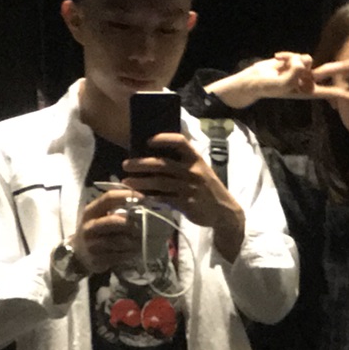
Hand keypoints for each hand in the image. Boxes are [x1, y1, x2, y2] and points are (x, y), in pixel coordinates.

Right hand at [72, 186, 142, 274]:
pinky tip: (135, 252)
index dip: (126, 196)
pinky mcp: (96, 259)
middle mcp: (89, 226)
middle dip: (130, 222)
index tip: (142, 198)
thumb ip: (115, 208)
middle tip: (144, 224)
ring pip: (118, 240)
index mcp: (90, 211)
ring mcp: (92, 244)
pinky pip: (118, 256)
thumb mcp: (98, 216)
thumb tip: (140, 200)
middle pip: (113, 220)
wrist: (78, 254)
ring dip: (134, 241)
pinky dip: (130, 254)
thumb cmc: (95, 231)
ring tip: (143, 240)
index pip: (108, 198)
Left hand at [123, 133, 243, 239]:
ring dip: (141, 181)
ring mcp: (189, 188)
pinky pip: (164, 198)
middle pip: (163, 164)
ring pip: (160, 182)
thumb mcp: (200, 169)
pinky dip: (150, 197)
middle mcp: (193, 171)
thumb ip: (182, 162)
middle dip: (142, 163)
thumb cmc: (206, 187)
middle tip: (126, 164)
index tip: (148, 141)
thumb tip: (154, 156)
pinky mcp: (186, 203)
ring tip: (126, 181)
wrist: (223, 210)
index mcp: (196, 158)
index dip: (163, 139)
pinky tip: (139, 196)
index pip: (180, 142)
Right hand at [206, 52, 348, 108]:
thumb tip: (306, 62)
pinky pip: (296, 54)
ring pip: (307, 59)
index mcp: (305, 91)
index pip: (328, 92)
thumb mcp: (278, 84)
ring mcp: (302, 70)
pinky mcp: (295, 61)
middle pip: (328, 71)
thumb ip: (292, 75)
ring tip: (280, 64)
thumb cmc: (264, 87)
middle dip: (343, 68)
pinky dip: (286, 55)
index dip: (343, 94)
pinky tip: (276, 58)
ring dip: (293, 60)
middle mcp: (306, 80)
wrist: (253, 79)